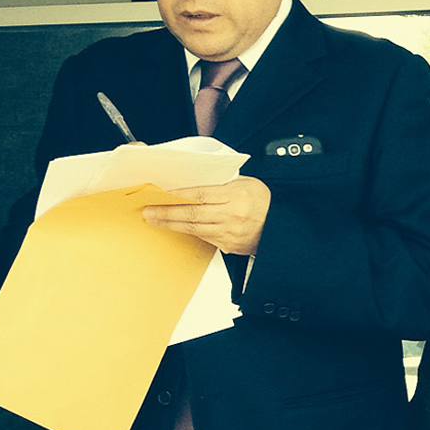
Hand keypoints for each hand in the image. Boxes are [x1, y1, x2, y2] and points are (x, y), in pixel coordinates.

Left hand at [143, 177, 271, 255]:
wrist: (281, 223)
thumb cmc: (264, 200)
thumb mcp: (245, 183)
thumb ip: (220, 185)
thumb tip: (193, 187)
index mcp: (236, 196)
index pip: (200, 195)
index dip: (178, 196)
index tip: (161, 195)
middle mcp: (232, 215)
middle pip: (193, 214)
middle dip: (167, 213)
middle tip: (148, 212)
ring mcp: (230, 233)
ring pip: (194, 229)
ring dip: (172, 224)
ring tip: (155, 220)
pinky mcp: (229, 245)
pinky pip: (204, 238)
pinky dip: (188, 232)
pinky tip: (177, 227)